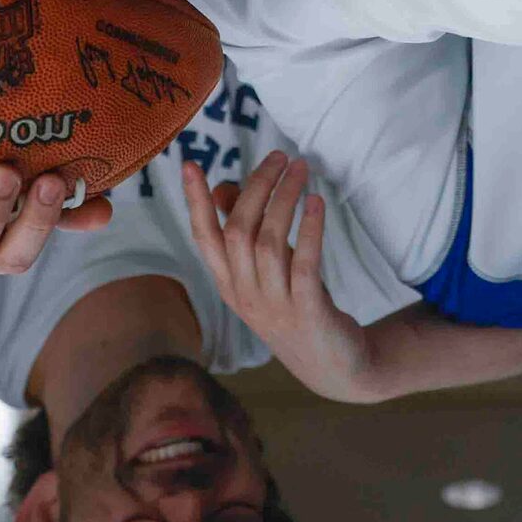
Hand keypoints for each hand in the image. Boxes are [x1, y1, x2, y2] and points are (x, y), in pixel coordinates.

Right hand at [184, 150, 374, 399]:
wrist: (332, 366)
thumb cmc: (294, 306)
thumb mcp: (262, 270)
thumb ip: (242, 231)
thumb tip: (223, 187)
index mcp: (229, 283)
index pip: (204, 238)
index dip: (195, 202)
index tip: (190, 165)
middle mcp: (244, 294)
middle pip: (238, 232)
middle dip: (257, 187)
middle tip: (279, 155)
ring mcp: (274, 306)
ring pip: (268, 243)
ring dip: (284, 199)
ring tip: (300, 169)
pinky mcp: (307, 312)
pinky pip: (303, 265)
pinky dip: (308, 230)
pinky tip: (316, 203)